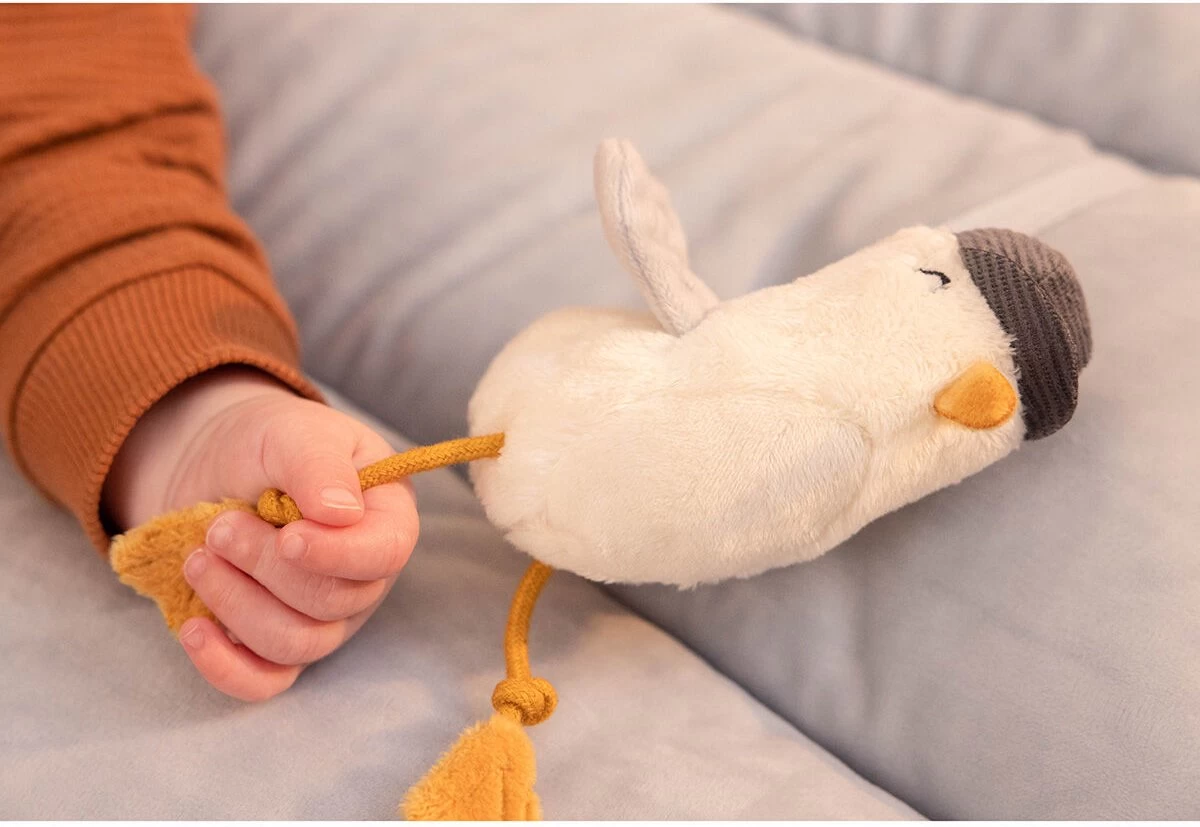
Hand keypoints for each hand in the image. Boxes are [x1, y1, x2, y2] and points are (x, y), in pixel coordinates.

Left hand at [104, 367, 417, 700]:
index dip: (337, 555)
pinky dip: (226, 666)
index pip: (386, 553)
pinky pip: (265, 682)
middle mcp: (362, 576)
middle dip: (266, 566)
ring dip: (236, 602)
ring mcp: (323, 618)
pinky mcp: (275, 645)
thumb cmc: (268, 442)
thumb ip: (318, 465)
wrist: (216, 463)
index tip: (288, 536)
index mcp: (384, 517)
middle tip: (222, 527)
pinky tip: (194, 629)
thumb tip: (339, 513)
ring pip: (295, 643)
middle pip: (333, 603)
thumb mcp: (293, 432)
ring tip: (199, 556)